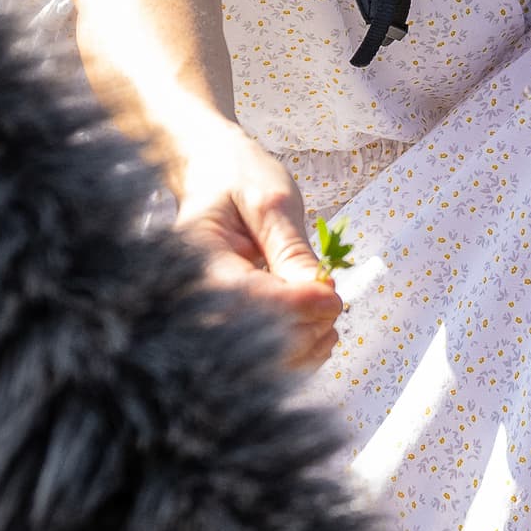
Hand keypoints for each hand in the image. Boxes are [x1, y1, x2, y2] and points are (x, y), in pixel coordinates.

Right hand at [163, 115, 341, 369]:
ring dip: (305, 343)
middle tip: (334, 302)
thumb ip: (292, 249)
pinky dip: (298, 349)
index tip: (333, 296)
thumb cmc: (238, 178)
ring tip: (329, 313)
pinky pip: (263, 354)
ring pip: (259, 356)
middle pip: (253, 337)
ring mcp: (210, 312)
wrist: (211, 174)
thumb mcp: (270, 201)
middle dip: (305, 326)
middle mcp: (197, 295)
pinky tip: (318, 327)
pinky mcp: (229, 320)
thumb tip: (322, 294)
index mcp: (200, 259)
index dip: (297, 305)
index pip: (249, 298)